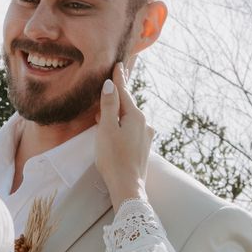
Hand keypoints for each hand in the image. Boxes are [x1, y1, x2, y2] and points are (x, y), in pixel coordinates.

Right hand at [95, 63, 154, 211]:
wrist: (127, 187)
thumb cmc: (113, 158)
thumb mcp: (106, 128)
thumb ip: (108, 105)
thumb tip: (110, 84)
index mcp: (135, 116)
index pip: (124, 92)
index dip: (119, 78)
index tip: (119, 64)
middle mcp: (144, 123)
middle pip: (127, 104)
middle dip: (117, 95)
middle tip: (112, 81)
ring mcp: (145, 136)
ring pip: (128, 117)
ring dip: (117, 112)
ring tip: (106, 108)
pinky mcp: (143, 147)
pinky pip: (130, 128)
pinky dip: (121, 124)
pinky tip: (113, 129)